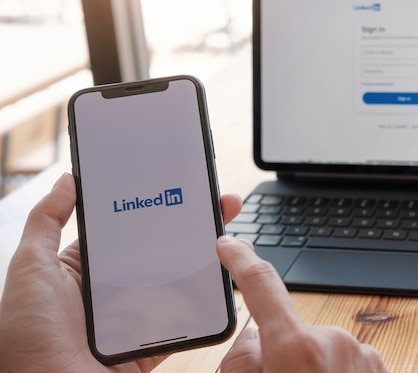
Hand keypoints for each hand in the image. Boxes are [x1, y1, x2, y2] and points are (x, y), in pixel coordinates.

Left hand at [0, 173, 242, 371]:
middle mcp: (117, 289)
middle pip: (164, 252)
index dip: (159, 206)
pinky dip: (206, 306)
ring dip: (206, 263)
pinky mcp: (153, 342)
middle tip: (222, 204)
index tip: (182, 185)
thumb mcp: (30, 267)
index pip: (131, 228)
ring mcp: (138, 316)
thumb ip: (46, 221)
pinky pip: (185, 321)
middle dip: (194, 227)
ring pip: (180, 283)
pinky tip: (224, 281)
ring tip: (231, 238)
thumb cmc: (29, 335)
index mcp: (89, 267)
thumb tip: (68, 179)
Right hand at [217, 236, 388, 372]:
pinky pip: (345, 364)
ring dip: (310, 372)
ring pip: (318, 353)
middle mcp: (336, 342)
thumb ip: (241, 361)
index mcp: (297, 348)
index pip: (261, 285)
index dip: (241, 261)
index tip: (230, 244)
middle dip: (279, 357)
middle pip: (289, 333)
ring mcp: (363, 355)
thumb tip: (255, 339)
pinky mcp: (381, 368)